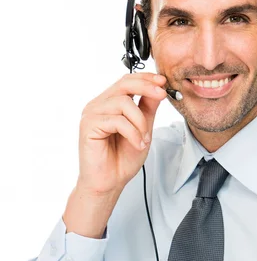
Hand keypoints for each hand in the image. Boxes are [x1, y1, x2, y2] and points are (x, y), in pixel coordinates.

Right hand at [76, 71, 167, 195]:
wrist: (109, 182)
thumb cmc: (122, 158)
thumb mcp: (144, 128)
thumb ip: (148, 108)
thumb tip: (158, 88)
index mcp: (109, 103)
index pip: (127, 81)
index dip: (146, 78)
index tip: (163, 82)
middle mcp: (98, 105)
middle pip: (124, 84)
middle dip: (147, 87)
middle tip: (162, 95)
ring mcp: (91, 114)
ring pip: (123, 103)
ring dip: (140, 122)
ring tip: (144, 138)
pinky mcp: (89, 126)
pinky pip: (117, 120)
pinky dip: (133, 133)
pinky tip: (137, 144)